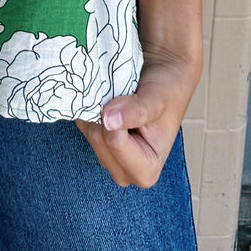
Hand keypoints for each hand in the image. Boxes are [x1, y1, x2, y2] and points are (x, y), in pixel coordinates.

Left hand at [75, 53, 199, 187]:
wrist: (165, 79)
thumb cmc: (167, 90)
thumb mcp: (158, 98)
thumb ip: (137, 111)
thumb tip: (109, 120)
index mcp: (147, 170)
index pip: (115, 143)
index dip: (117, 116)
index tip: (132, 100)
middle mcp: (126, 171)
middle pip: (98, 140)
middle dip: (106, 115)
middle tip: (125, 98)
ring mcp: (110, 158)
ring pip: (88, 131)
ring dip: (98, 110)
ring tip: (119, 100)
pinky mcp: (98, 145)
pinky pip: (83, 124)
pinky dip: (90, 108)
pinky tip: (107, 102)